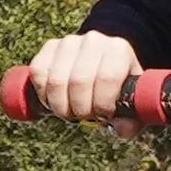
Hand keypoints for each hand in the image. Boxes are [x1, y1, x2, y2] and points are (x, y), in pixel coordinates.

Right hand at [26, 30, 144, 131]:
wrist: (100, 63)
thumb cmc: (118, 87)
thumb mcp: (131, 102)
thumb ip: (132, 119)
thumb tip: (120, 129)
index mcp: (119, 50)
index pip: (107, 77)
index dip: (101, 104)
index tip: (102, 116)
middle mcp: (94, 41)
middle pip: (79, 81)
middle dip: (79, 109)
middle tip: (83, 116)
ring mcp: (69, 42)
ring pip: (56, 80)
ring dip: (60, 106)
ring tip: (69, 112)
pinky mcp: (49, 47)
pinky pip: (38, 72)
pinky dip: (43, 95)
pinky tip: (54, 101)